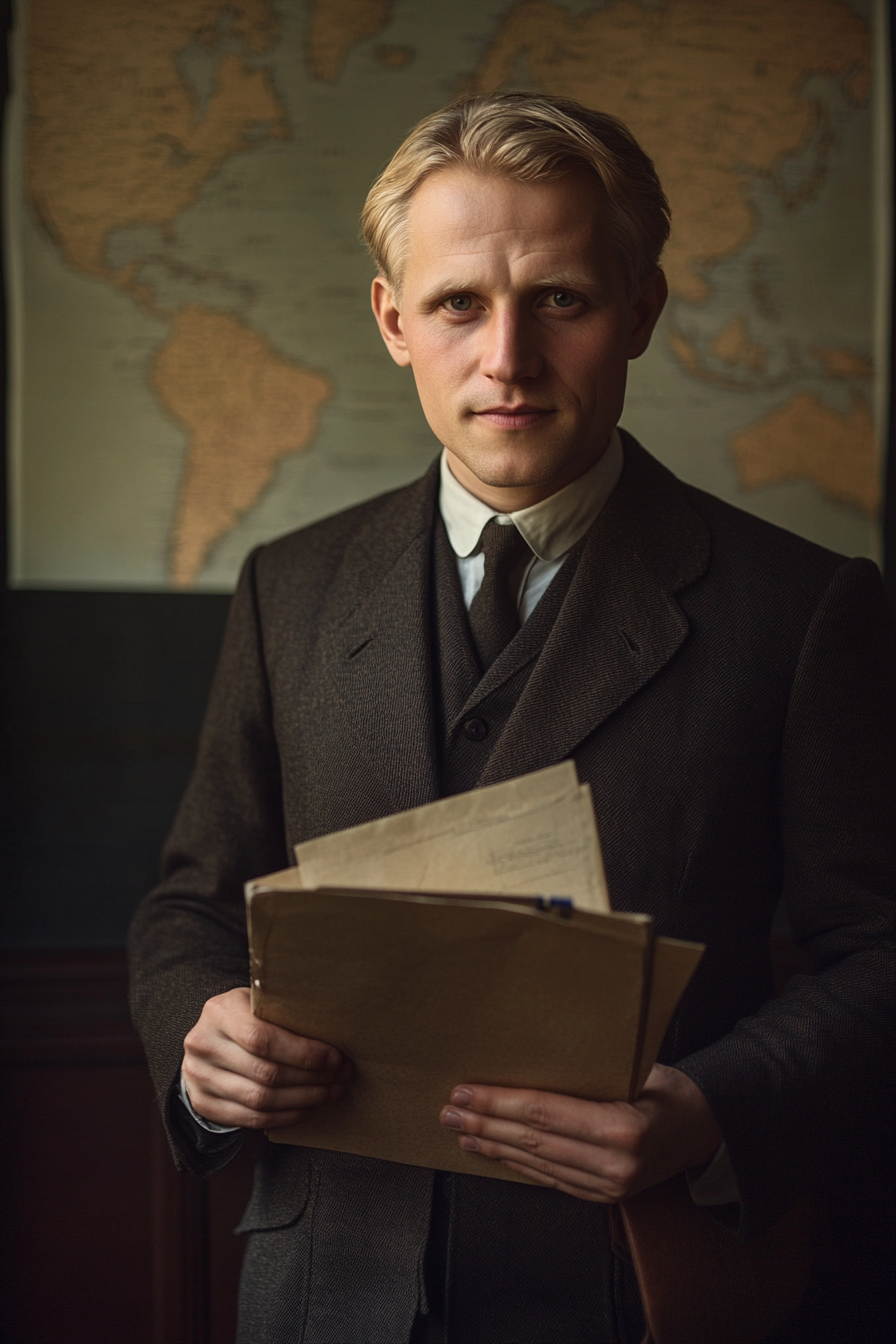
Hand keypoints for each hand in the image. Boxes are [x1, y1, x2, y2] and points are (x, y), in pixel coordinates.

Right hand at [182, 987, 349, 1129]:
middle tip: (340, 1076)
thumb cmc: (243, 1016)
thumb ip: (284, 1013)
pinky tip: (307, 1107)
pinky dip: (285, 1116)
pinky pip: (251, 1119)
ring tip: (330, 1092)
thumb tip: (335, 1030)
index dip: (304, 1053)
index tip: (335, 1058)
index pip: (263, 1039)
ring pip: (261, 1100)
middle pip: (266, 1073)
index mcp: (219, 1012)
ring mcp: (199, 1077)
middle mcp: (203, 1045)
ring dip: (304, 1100)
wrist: (206, 1039)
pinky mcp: (203, 1104)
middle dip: (312, 1079)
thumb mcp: (257, 1002)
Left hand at [439, 1063, 720, 1201]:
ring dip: (494, 1147)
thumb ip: (590, 1071)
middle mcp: (614, 1165)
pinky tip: (494, 1151)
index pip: (545, 1113)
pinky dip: (518, 1163)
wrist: (707, 1131)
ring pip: (538, 1163)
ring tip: (461, 1131)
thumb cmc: (672, 1090)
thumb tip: (530, 1055)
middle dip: (485, 1125)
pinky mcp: (605, 1196)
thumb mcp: (638, 1067)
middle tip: (450, 1112)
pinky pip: (551, 1178)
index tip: (466, 1093)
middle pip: (534, 1140)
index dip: (500, 1104)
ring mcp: (609, 1186)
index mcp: (622, 1128)